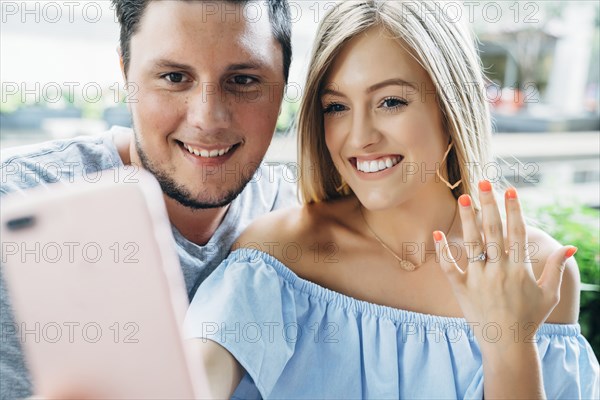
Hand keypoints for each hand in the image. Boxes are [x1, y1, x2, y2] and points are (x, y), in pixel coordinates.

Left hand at [433, 180, 576, 348]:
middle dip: (489, 205)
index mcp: (520, 269)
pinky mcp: (461, 289)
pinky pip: (450, 267)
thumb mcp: (548, 294)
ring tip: (463, 198)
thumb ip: (556, 268)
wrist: (507, 345)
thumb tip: (570, 247)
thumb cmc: (530, 319)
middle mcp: (499, 271)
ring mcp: (478, 279)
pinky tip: (437, 233)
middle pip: (493, 231)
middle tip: (483, 182)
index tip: (511, 190)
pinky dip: (443, 251)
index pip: (517, 232)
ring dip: (467, 219)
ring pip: (472, 243)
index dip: (514, 210)